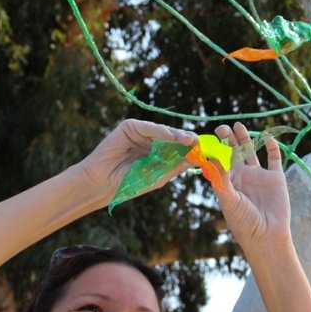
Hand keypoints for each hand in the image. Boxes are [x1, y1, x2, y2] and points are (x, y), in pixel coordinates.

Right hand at [77, 119, 196, 202]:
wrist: (104, 184)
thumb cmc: (130, 183)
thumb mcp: (159, 175)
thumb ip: (176, 165)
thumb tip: (198, 157)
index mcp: (158, 153)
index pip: (179, 148)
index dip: (192, 149)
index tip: (207, 152)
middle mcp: (150, 141)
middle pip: (174, 138)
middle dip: (188, 141)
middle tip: (201, 144)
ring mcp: (140, 133)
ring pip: (164, 132)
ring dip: (178, 136)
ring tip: (191, 141)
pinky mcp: (130, 127)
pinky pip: (149, 127)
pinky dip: (162, 132)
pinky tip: (172, 137)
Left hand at [213, 122, 290, 249]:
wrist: (267, 236)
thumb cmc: (243, 222)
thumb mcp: (228, 199)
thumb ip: (222, 178)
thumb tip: (213, 156)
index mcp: (229, 182)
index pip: (220, 160)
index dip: (216, 148)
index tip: (210, 137)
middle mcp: (243, 177)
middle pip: (234, 152)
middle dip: (229, 139)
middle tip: (222, 127)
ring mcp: (259, 176)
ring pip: (252, 152)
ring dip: (246, 139)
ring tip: (239, 125)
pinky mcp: (276, 178)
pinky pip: (274, 159)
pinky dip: (272, 147)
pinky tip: (267, 137)